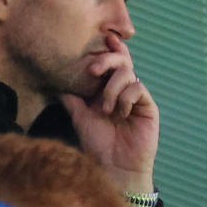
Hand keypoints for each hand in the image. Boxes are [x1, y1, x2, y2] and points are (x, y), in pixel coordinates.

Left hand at [61, 33, 158, 192]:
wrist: (114, 169)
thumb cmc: (97, 145)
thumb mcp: (80, 117)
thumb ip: (72, 98)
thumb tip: (57, 80)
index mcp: (108, 90)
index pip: (111, 63)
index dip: (108, 49)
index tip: (102, 37)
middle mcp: (123, 91)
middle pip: (122, 61)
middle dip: (107, 59)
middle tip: (94, 70)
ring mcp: (137, 98)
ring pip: (128, 74)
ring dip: (112, 89)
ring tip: (105, 110)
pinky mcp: (149, 107)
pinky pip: (138, 88)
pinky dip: (125, 97)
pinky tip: (120, 114)